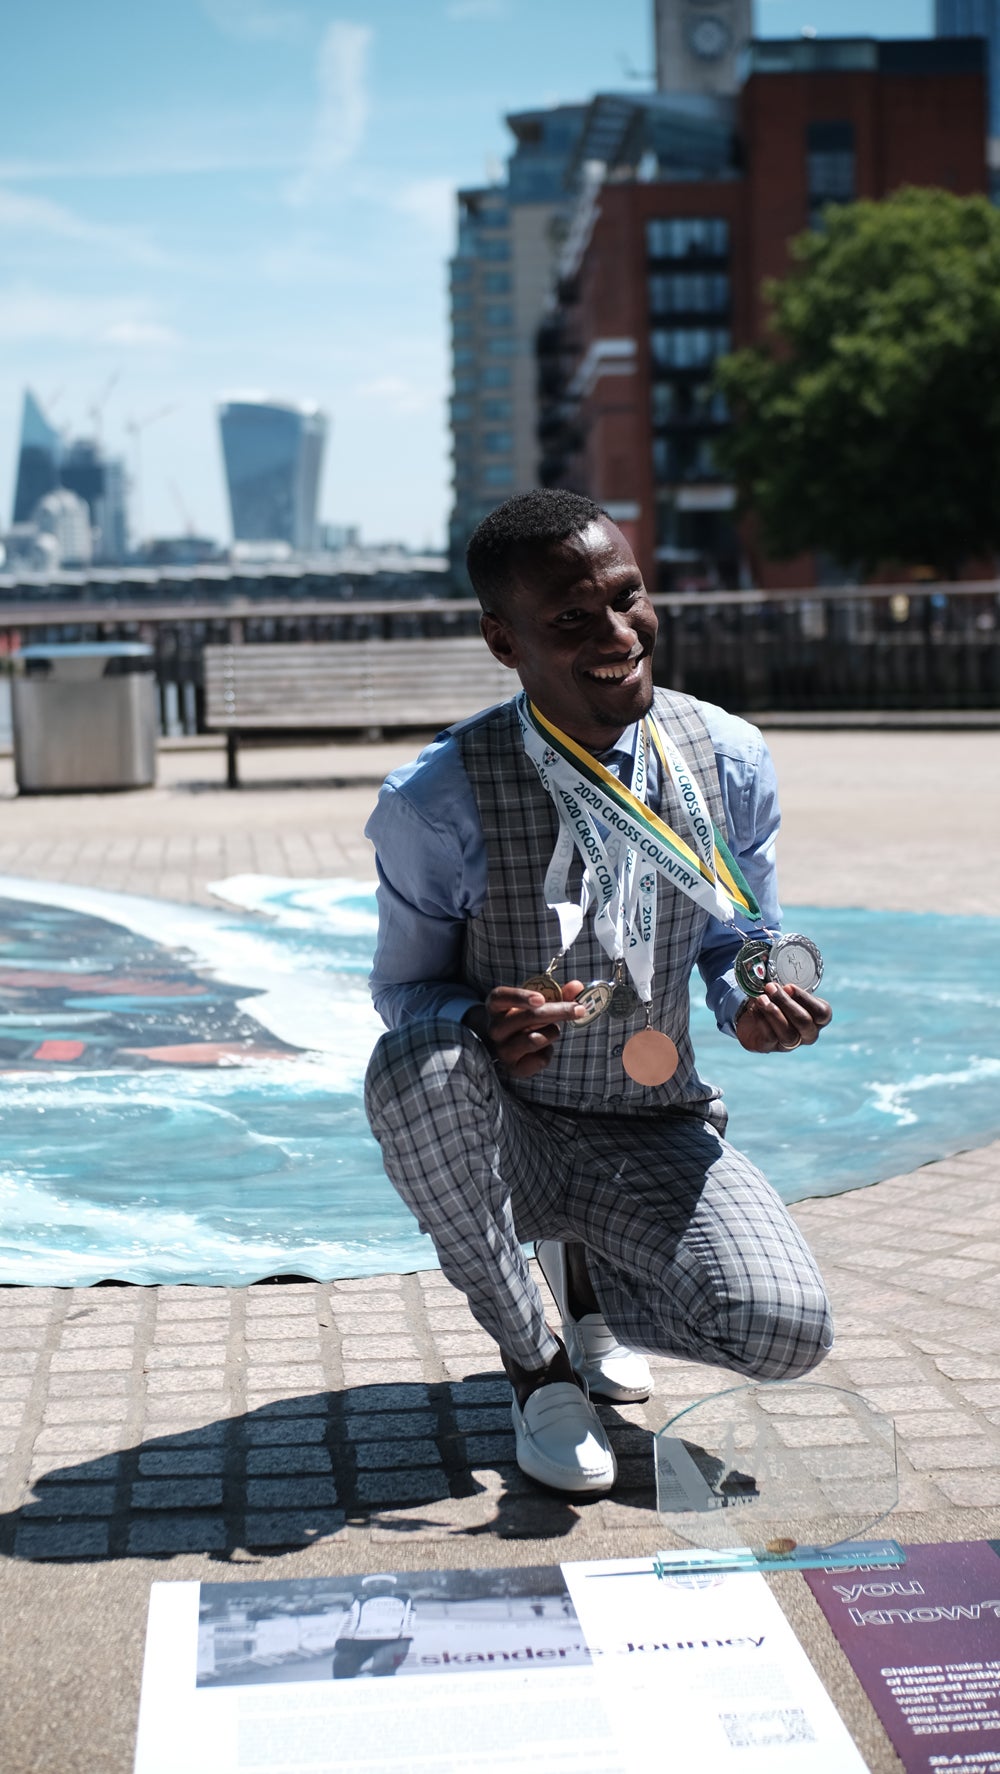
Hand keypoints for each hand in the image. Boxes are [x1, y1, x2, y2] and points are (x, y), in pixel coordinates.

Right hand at [468, 980, 585, 1077]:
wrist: (515, 1048)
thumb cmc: (528, 1019)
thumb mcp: (539, 1003)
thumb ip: (558, 993)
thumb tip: (576, 986)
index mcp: (497, 1006)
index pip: (501, 997)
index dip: (520, 997)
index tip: (541, 998)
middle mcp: (495, 1028)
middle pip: (527, 1017)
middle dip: (557, 1012)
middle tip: (579, 1009)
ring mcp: (502, 1049)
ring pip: (535, 1039)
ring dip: (553, 1032)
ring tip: (552, 1031)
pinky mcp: (513, 1068)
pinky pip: (539, 1060)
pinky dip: (549, 1052)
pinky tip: (544, 1049)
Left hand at [735, 982, 831, 1053]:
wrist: (751, 1013)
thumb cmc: (775, 997)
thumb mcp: (783, 986)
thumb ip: (784, 976)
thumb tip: (769, 957)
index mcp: (817, 1018)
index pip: (822, 1013)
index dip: (806, 1000)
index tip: (789, 986)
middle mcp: (807, 1033)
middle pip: (804, 1022)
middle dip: (786, 1003)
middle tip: (770, 987)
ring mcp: (789, 1043)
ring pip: (788, 1034)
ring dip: (774, 1013)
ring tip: (761, 998)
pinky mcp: (769, 1048)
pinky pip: (770, 1038)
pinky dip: (762, 1021)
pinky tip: (754, 1009)